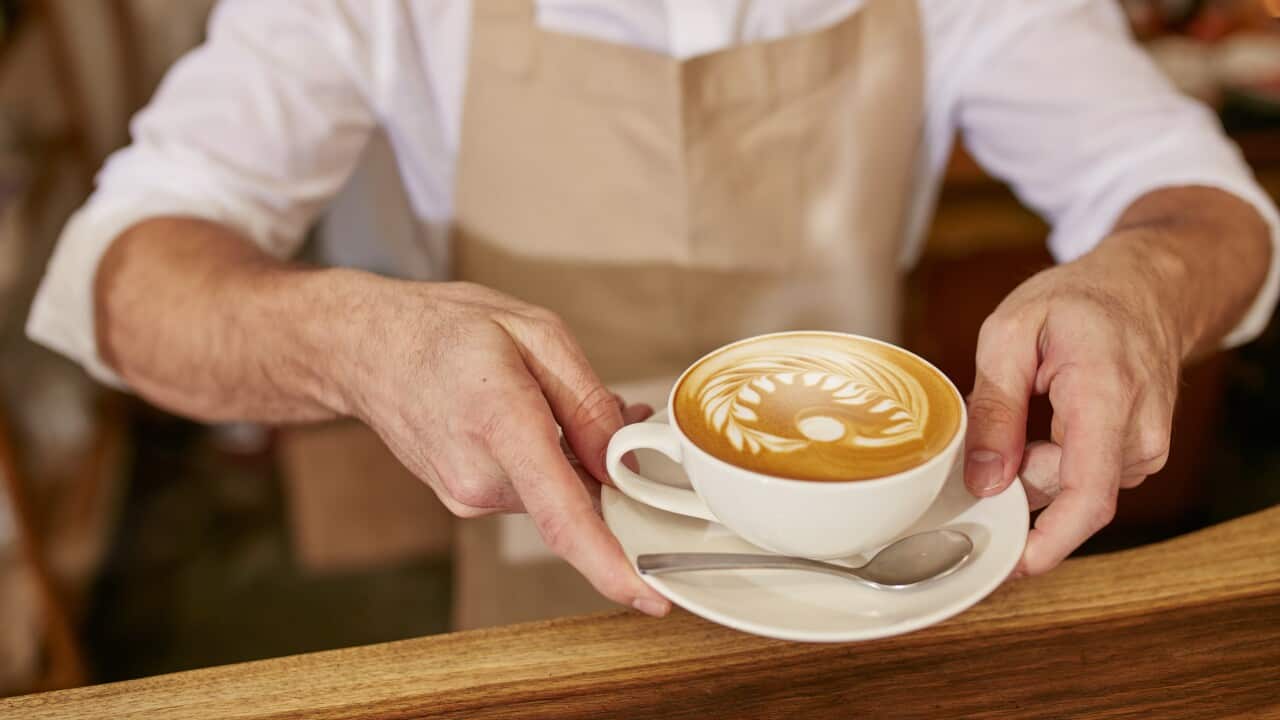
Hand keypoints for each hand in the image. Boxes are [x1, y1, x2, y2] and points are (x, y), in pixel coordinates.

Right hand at [335, 279, 669, 615]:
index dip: (610, 564)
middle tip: (622, 409)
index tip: (648, 598)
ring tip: (559, 398)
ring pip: (558, 494)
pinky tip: (537, 419)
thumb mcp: (536, 333)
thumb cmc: (445, 331)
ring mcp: (468, 497)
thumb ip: (588, 402)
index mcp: (501, 424)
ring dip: (581, 459)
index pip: (562, 515)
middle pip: (578, 500)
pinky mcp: (467, 501)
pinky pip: (533, 491)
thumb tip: (623, 463)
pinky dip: (552, 464)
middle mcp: (480, 477)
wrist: (368, 348)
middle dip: (614, 466)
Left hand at [963, 234, 1185, 575]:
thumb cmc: (1077, 302)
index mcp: (1106, 398)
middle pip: (1065, 493)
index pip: (1088, 495)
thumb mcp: (1010, 334)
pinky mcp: (1139, 455)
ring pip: (1071, 488)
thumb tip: (983, 480)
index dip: (1049, 541)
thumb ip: (994, 408)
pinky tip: (1049, 420)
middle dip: (1017, 478)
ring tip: (1029, 405)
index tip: (1014, 566)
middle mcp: (1138, 434)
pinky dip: (1053, 461)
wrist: (1144, 288)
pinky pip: (1084, 478)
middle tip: (993, 427)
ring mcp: (1146, 448)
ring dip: (1034, 465)